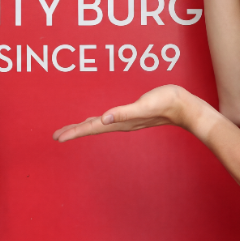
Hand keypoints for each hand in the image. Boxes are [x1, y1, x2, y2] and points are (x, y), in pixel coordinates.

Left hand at [52, 84, 198, 141]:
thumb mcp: (144, 105)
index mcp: (120, 121)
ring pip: (98, 125)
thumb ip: (124, 112)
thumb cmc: (165, 102)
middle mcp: (120, 123)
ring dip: (83, 127)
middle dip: (74, 131)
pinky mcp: (130, 115)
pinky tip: (96, 120)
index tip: (58, 138)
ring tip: (69, 130)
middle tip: (56, 136)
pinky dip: (96, 121)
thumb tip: (105, 118)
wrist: (183, 106)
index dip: (74, 132)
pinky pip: (108, 120)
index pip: (92, 128)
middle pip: (91, 129)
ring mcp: (125, 120)